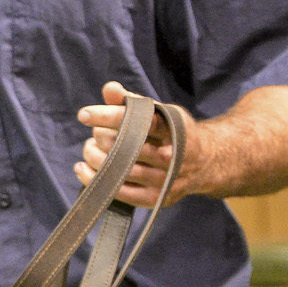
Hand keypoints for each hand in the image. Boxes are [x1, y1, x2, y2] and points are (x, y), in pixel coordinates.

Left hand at [75, 80, 198, 206]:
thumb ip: (132, 101)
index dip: (107, 116)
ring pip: (117, 169)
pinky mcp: (155, 198)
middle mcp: (170, 156)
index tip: (84, 115)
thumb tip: (109, 88)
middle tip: (97, 134)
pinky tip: (82, 167)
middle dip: (101, 136)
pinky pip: (118, 192)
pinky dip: (93, 179)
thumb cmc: (171, 133)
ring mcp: (164, 180)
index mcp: (173, 129)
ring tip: (90, 148)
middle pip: (123, 146)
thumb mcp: (159, 112)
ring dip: (94, 156)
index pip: (137, 121)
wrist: (205, 163)